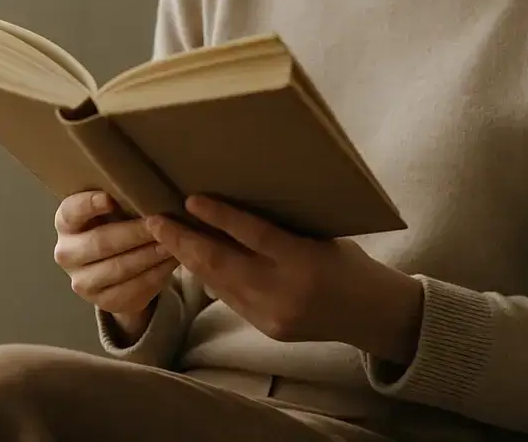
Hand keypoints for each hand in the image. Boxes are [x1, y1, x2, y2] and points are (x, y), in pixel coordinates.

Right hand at [53, 191, 176, 340]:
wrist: (114, 268)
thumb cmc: (116, 224)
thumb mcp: (114, 209)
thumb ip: (123, 199)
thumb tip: (151, 190)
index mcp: (66, 223)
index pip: (72, 212)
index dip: (88, 205)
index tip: (109, 199)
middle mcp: (67, 253)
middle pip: (101, 242)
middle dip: (135, 233)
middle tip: (162, 222)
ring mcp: (82, 281)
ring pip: (119, 268)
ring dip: (149, 255)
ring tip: (174, 242)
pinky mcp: (103, 302)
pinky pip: (133, 289)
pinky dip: (156, 274)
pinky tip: (172, 261)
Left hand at [147, 196, 423, 363]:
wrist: (373, 315)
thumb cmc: (351, 264)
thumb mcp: (321, 238)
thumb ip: (282, 230)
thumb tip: (235, 211)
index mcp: (304, 260)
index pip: (253, 234)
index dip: (218, 216)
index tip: (189, 198)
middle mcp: (284, 291)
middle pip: (222, 264)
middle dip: (183, 241)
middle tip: (154, 220)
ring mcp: (272, 315)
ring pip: (218, 284)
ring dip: (189, 260)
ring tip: (165, 237)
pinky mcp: (266, 329)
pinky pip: (230, 299)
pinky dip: (211, 278)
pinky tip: (194, 261)